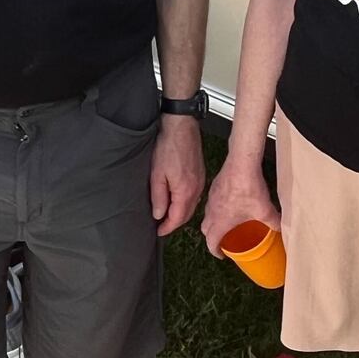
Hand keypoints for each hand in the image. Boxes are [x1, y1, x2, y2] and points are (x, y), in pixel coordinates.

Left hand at [150, 115, 205, 236]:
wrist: (181, 125)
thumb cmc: (168, 146)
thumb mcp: (157, 174)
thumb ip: (158, 197)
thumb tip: (159, 215)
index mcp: (185, 191)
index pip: (177, 218)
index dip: (166, 227)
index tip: (158, 231)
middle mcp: (197, 189)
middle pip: (186, 214)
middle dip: (174, 222)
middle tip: (161, 226)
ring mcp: (201, 181)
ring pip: (192, 205)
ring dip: (180, 213)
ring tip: (168, 215)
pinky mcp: (201, 173)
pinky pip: (195, 195)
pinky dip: (186, 202)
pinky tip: (178, 200)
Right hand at [201, 158, 280, 256]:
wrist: (241, 164)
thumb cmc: (250, 190)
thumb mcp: (265, 211)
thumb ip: (274, 223)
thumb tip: (281, 229)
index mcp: (220, 222)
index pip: (210, 242)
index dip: (215, 251)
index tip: (222, 255)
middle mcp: (211, 212)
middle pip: (205, 229)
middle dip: (212, 237)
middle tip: (224, 239)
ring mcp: (211, 198)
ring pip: (207, 214)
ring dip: (214, 221)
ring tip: (227, 222)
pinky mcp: (214, 186)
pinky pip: (211, 202)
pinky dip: (217, 208)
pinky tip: (230, 203)